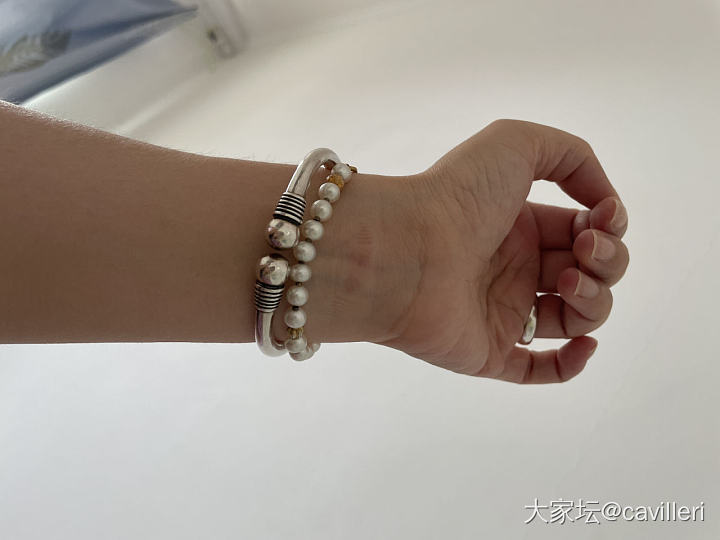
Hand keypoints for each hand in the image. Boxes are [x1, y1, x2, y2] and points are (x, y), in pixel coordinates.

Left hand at [367, 119, 628, 382]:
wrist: (405, 250)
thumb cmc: (456, 194)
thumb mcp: (517, 143)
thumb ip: (573, 156)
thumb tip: (603, 204)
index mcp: (519, 224)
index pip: (584, 231)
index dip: (608, 226)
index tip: (604, 217)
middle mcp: (513, 268)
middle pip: (589, 273)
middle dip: (608, 261)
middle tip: (584, 251)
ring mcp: (502, 312)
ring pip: (576, 318)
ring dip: (595, 301)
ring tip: (567, 281)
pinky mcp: (489, 352)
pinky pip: (540, 368)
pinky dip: (572, 362)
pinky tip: (585, 343)